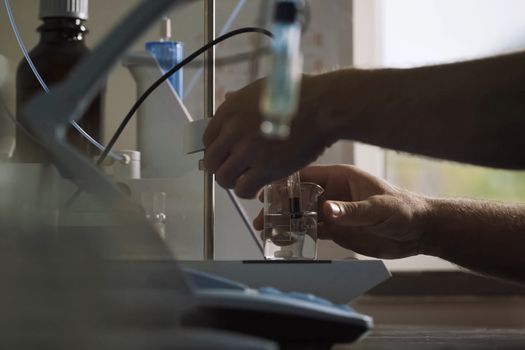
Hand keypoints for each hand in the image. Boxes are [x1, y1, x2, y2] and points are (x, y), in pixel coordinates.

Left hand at [203, 74, 338, 198]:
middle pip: (211, 161)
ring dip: (232, 182)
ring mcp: (248, 151)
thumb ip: (240, 100)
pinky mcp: (265, 169)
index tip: (225, 155)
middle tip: (233, 170)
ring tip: (244, 180)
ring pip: (224, 178)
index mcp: (230, 111)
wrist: (322, 108)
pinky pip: (243, 189)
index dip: (216, 150)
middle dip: (220, 167)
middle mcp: (233, 131)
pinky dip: (246, 191)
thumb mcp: (261, 89)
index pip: (207, 139)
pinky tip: (255, 188)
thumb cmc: (298, 96)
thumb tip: (229, 100)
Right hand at [254, 165, 429, 258]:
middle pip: (298, 197)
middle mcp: (333, 192)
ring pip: (302, 214)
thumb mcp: (379, 208)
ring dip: (286, 222)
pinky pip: (313, 230)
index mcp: (340, 178)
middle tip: (262, 217)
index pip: (306, 176)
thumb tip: (326, 210)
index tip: (267, 192)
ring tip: (268, 230)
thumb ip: (352, 210)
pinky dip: (299, 235)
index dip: (284, 184)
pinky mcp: (338, 228)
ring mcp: (334, 211)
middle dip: (279, 206)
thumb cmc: (404, 209)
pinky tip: (287, 240)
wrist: (419, 231)